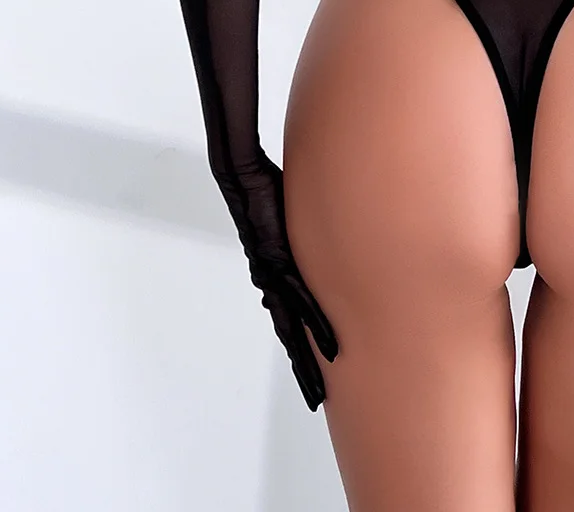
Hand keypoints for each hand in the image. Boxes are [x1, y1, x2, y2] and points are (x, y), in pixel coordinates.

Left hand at [216, 156, 339, 411]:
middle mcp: (269, 279)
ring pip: (292, 327)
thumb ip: (297, 234)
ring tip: (320, 389)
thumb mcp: (286, 216)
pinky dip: (317, 326)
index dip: (298, 346)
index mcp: (271, 271)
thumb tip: (315, 237)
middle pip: (287, 334)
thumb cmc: (263, 187)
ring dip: (307, 360)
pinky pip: (303, 301)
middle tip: (315, 400)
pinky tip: (332, 347)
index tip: (311, 370)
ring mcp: (272, 274)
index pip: (287, 317)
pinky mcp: (279, 262)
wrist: (240, 174)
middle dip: (301, 368)